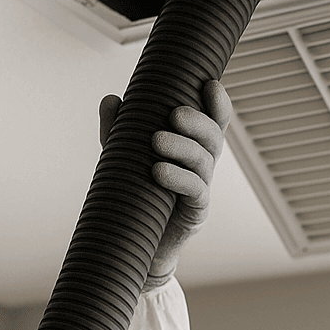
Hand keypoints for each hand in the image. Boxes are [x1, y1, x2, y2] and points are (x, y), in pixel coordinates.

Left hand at [98, 78, 232, 286]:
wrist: (133, 244)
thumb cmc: (135, 194)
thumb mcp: (123, 158)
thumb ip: (118, 130)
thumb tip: (111, 100)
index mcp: (193, 147)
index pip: (214, 121)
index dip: (218, 104)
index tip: (210, 84)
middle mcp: (203, 166)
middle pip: (213, 137)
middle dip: (197, 122)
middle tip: (174, 113)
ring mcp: (202, 189)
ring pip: (204, 162)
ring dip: (183, 147)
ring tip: (156, 140)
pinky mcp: (195, 213)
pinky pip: (195, 192)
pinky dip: (179, 178)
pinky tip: (158, 171)